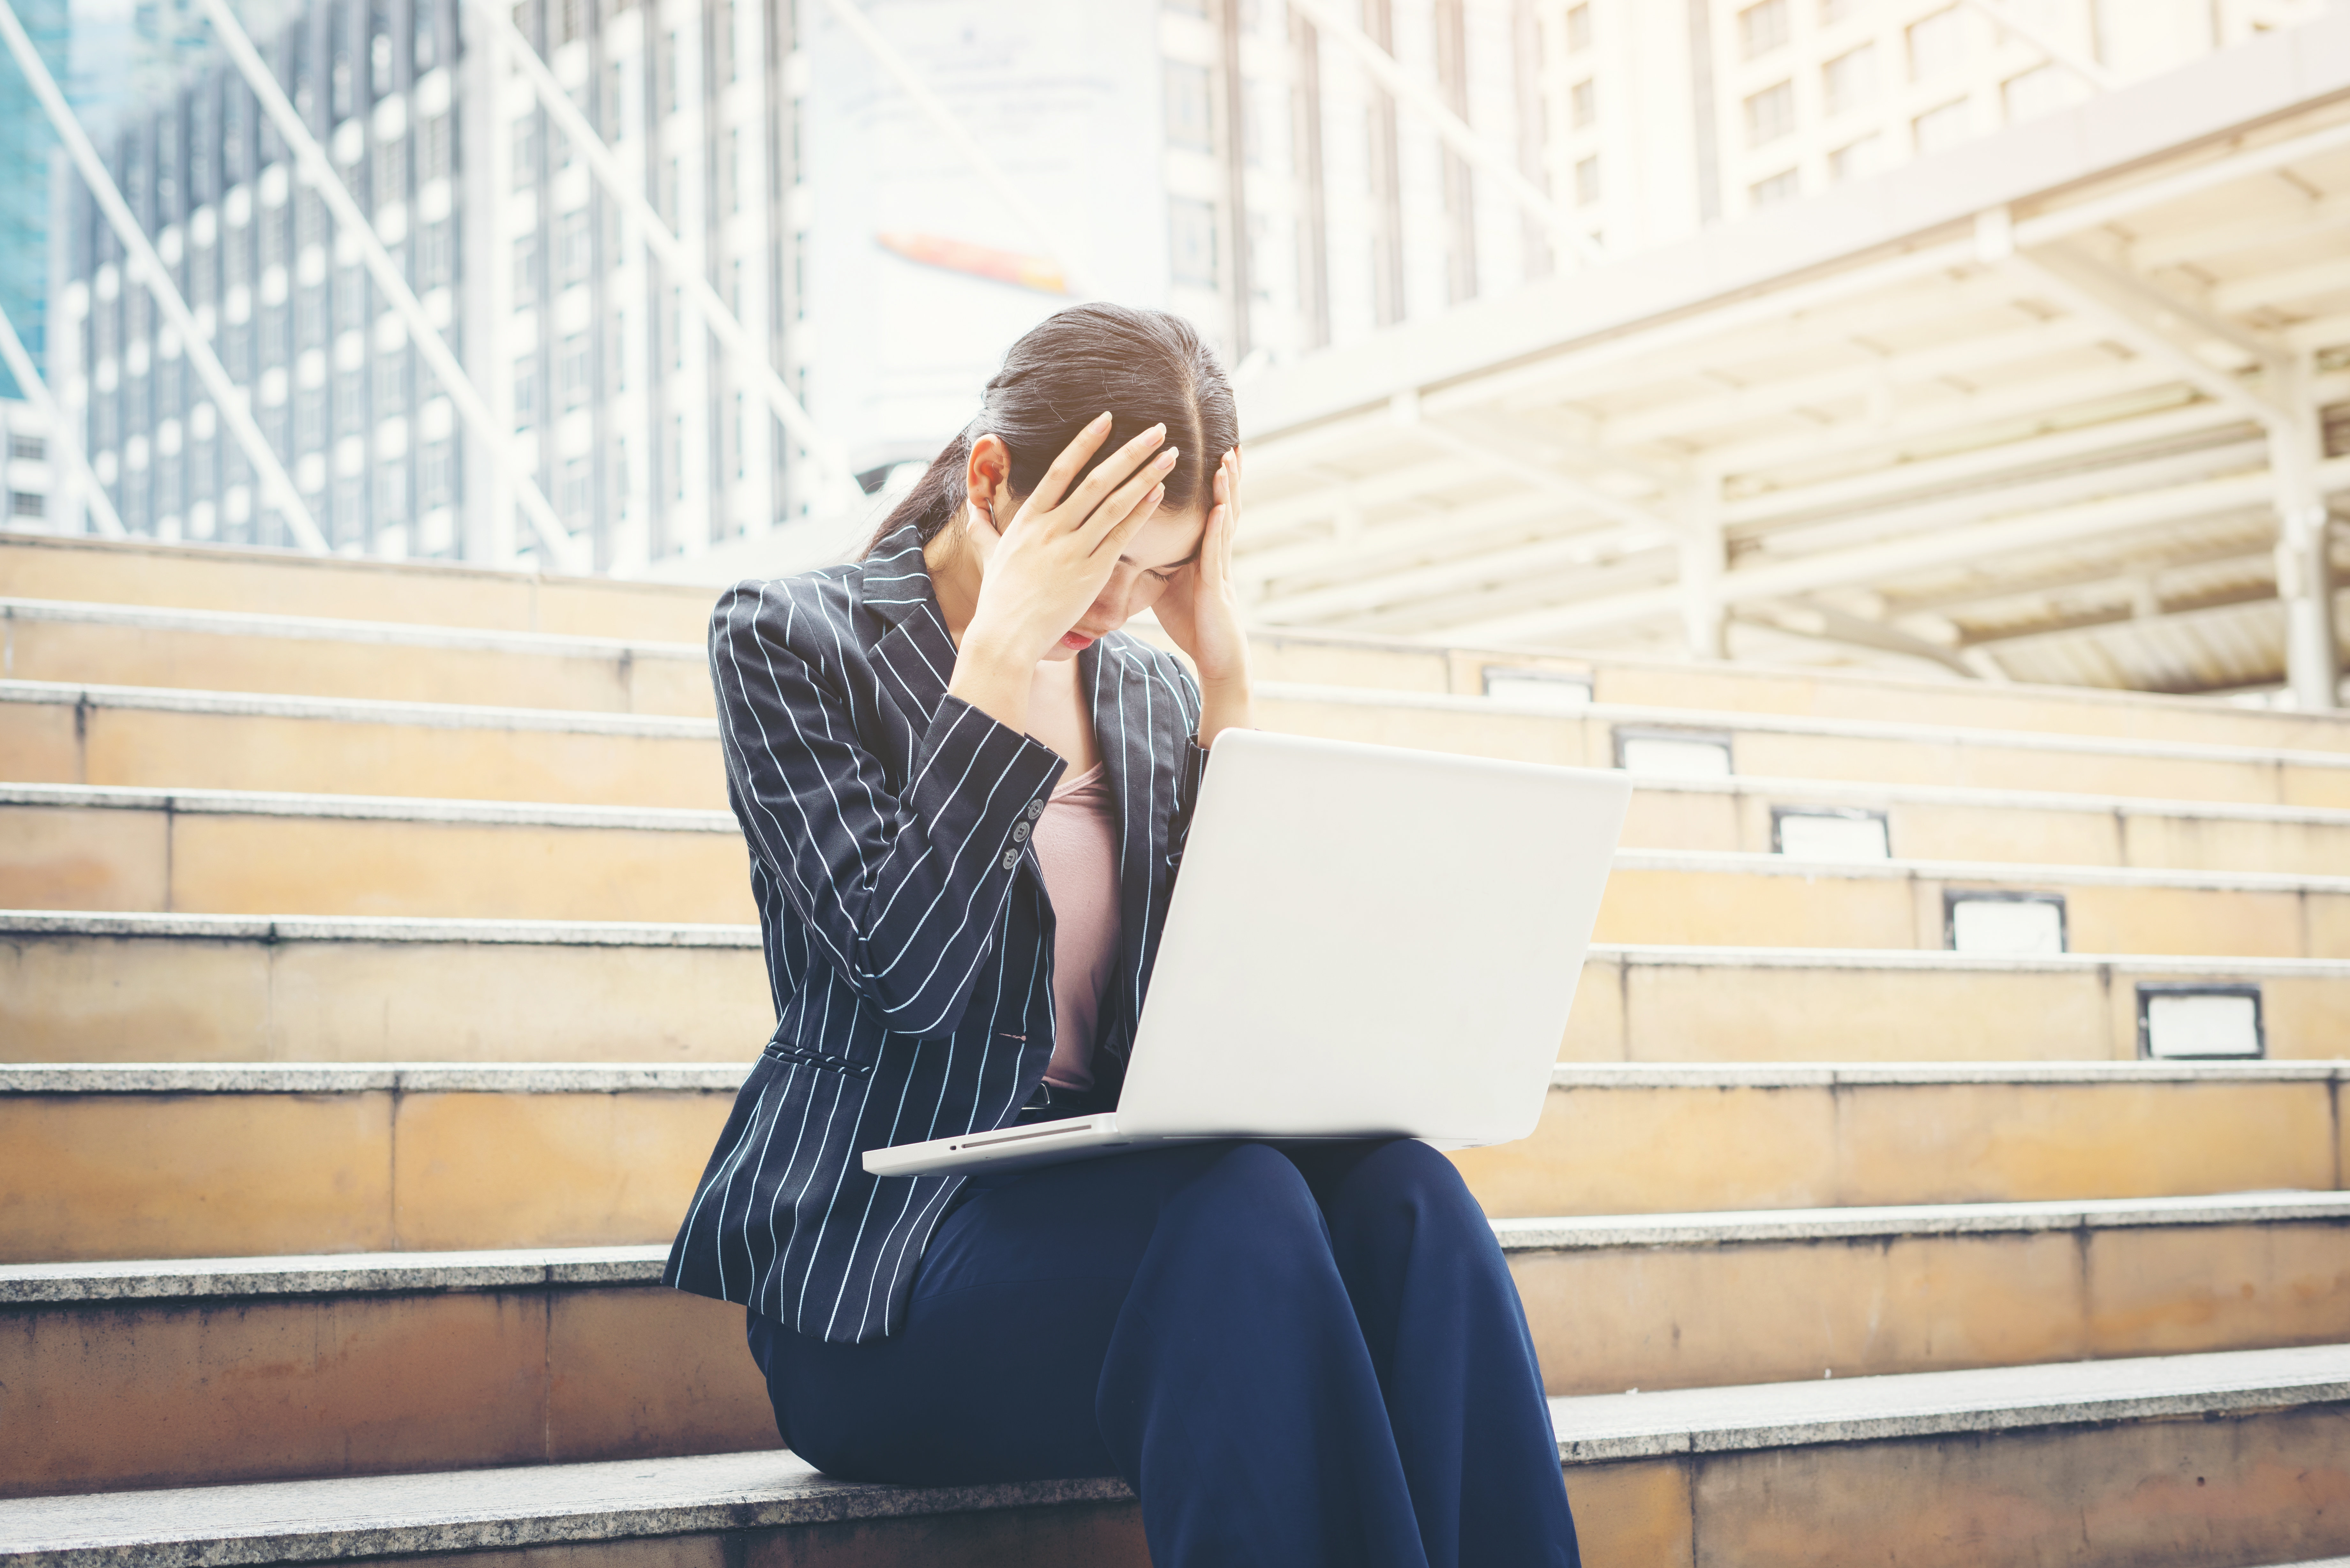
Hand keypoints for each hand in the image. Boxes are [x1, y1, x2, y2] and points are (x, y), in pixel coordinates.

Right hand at [961, 413, 1175, 667]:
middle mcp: (1052, 528)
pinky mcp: (1090, 573)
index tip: (1107, 419)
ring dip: (1145, 476)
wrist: (1007, 635)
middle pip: (1097, 480)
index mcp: (1029, 518)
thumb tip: (969, 508)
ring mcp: (1072, 549)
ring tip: (1170, 455)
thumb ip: (982, 527)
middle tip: (1157, 429)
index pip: (1061, 469)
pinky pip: (1121, 536)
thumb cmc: (999, 597)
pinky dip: (1140, 512)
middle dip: (1130, 452)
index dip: (1085, 442)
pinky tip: (1157, 493)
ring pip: (1115, 504)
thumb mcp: (989, 554)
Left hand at [1154, 448, 1249, 689]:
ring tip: (1226, 461)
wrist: (1217, 658)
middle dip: (1229, 475)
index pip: (1212, 508)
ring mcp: (1219, 569)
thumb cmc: (1193, 624)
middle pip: (1225, 506)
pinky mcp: (1216, 587)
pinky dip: (1217, 528)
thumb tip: (1134, 543)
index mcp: (1204, 552)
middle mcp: (1215, 555)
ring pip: (1224, 521)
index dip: (1215, 481)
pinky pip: (1216, 552)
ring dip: (1226, 490)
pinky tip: (1217, 506)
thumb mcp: (1170, 585)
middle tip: (1230, 442)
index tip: (1214, 452)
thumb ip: (1160, 562)